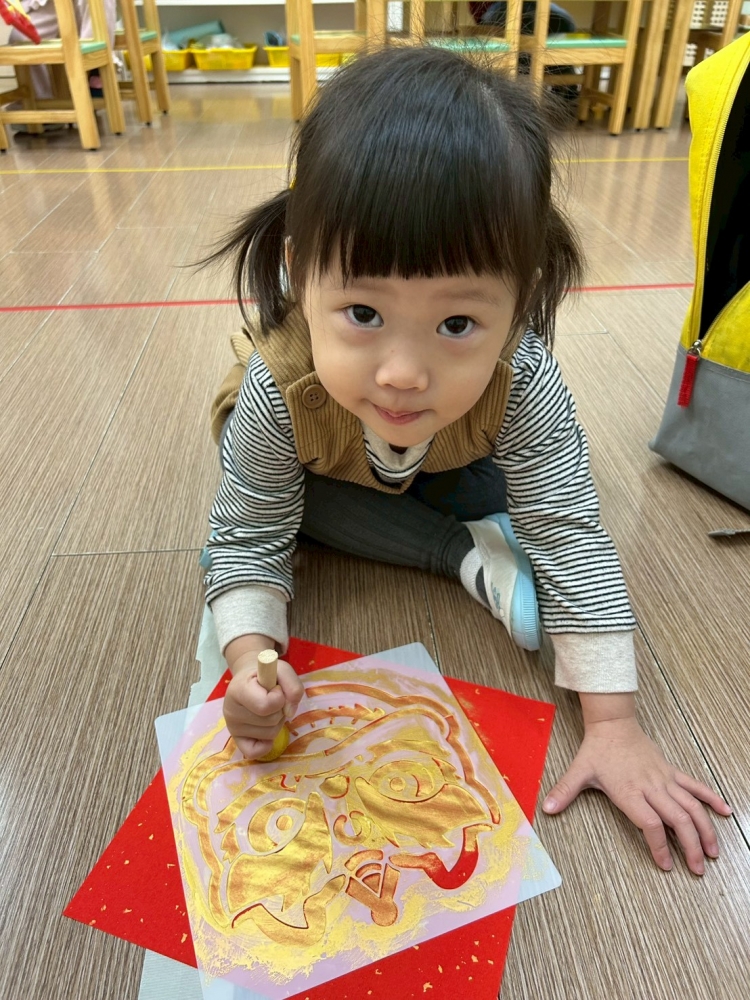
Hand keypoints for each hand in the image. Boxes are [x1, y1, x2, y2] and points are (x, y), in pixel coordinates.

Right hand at [223, 637, 303, 758]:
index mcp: (238, 689)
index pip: (266, 705)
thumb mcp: (283, 670)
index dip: (280, 697)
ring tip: (268, 709)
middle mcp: (231, 710)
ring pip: (270, 734)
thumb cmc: (266, 674)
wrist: (248, 679)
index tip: (276, 688)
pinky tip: (265, 728)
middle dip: (279, 710)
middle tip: (272, 698)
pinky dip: (266, 743)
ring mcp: (232, 727)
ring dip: (277, 722)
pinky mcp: (236, 740)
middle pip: (271, 721)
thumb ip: (293, 686)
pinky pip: (255, 752)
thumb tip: (290, 712)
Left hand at [542, 715, 731, 874]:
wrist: (613, 723)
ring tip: (713, 852)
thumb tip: (545, 809)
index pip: (651, 823)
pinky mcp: (671, 771)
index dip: (660, 845)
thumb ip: (565, 791)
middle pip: (678, 819)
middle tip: (697, 870)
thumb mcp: (579, 771)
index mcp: (629, 791)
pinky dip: (711, 798)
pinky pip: (695, 786)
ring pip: (691, 805)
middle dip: (690, 846)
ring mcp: (664, 779)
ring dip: (705, 829)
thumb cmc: (597, 750)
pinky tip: (725, 811)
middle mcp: (651, 787)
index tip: (665, 865)